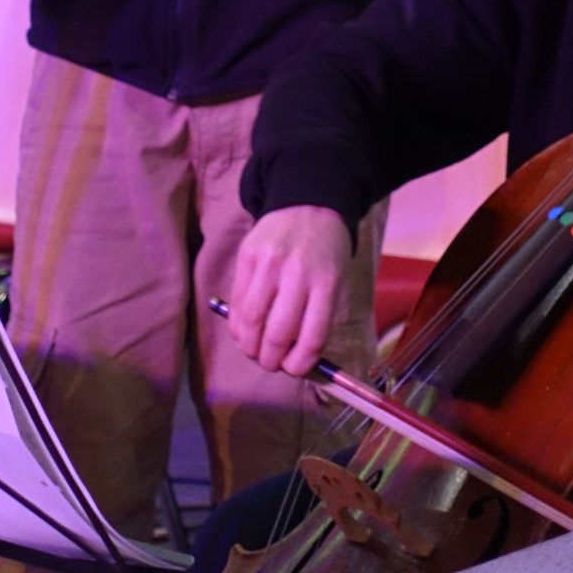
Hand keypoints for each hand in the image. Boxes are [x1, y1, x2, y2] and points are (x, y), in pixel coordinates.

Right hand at [227, 205, 353, 377]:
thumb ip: (317, 317)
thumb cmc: (326, 251)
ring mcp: (268, 265)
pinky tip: (243, 331)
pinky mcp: (247, 257)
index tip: (293, 369)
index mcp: (327, 284)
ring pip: (251, 321)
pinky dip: (238, 325)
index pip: (311, 338)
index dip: (299, 364)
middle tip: (270, 364)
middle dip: (271, 360)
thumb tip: (295, 358)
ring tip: (254, 351)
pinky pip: (237, 301)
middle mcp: (297, 275)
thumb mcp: (335, 281)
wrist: (308, 203)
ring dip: (250, 346)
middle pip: (277, 334)